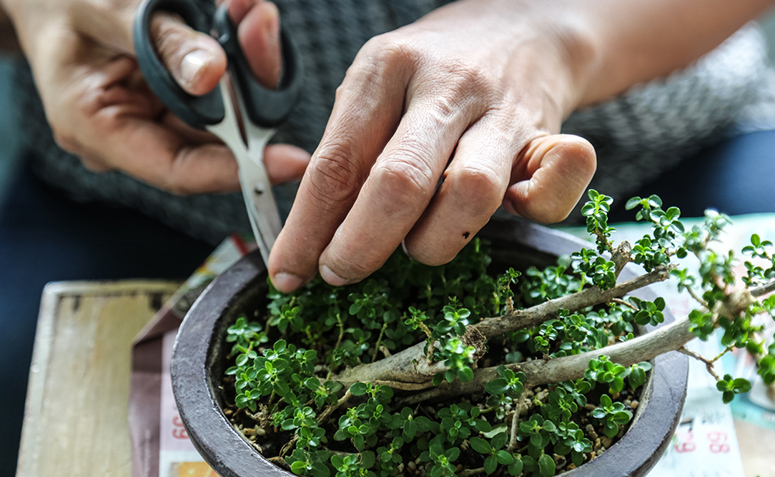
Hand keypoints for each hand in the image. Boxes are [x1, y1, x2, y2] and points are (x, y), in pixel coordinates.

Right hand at [2, 0, 308, 192]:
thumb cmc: (61, 3)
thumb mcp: (103, 10)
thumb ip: (160, 42)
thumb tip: (212, 74)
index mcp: (97, 130)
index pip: (179, 170)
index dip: (237, 170)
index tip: (290, 161)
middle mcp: (132, 135)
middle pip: (211, 140)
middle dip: (253, 98)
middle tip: (268, 40)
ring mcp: (155, 119)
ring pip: (223, 114)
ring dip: (249, 68)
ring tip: (256, 18)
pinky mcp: (174, 100)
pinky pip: (218, 90)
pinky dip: (237, 57)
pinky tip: (245, 18)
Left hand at [268, 0, 597, 291]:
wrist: (523, 26)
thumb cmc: (434, 70)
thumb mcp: (376, 87)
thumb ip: (348, 149)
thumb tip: (313, 231)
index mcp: (386, 67)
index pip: (337, 162)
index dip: (308, 228)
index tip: (289, 271)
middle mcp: (445, 85)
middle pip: (399, 181)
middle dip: (361, 246)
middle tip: (341, 272)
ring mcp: (502, 107)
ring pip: (470, 192)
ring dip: (434, 241)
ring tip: (416, 243)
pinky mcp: (552, 132)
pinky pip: (553, 185)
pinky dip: (534, 210)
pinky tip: (510, 211)